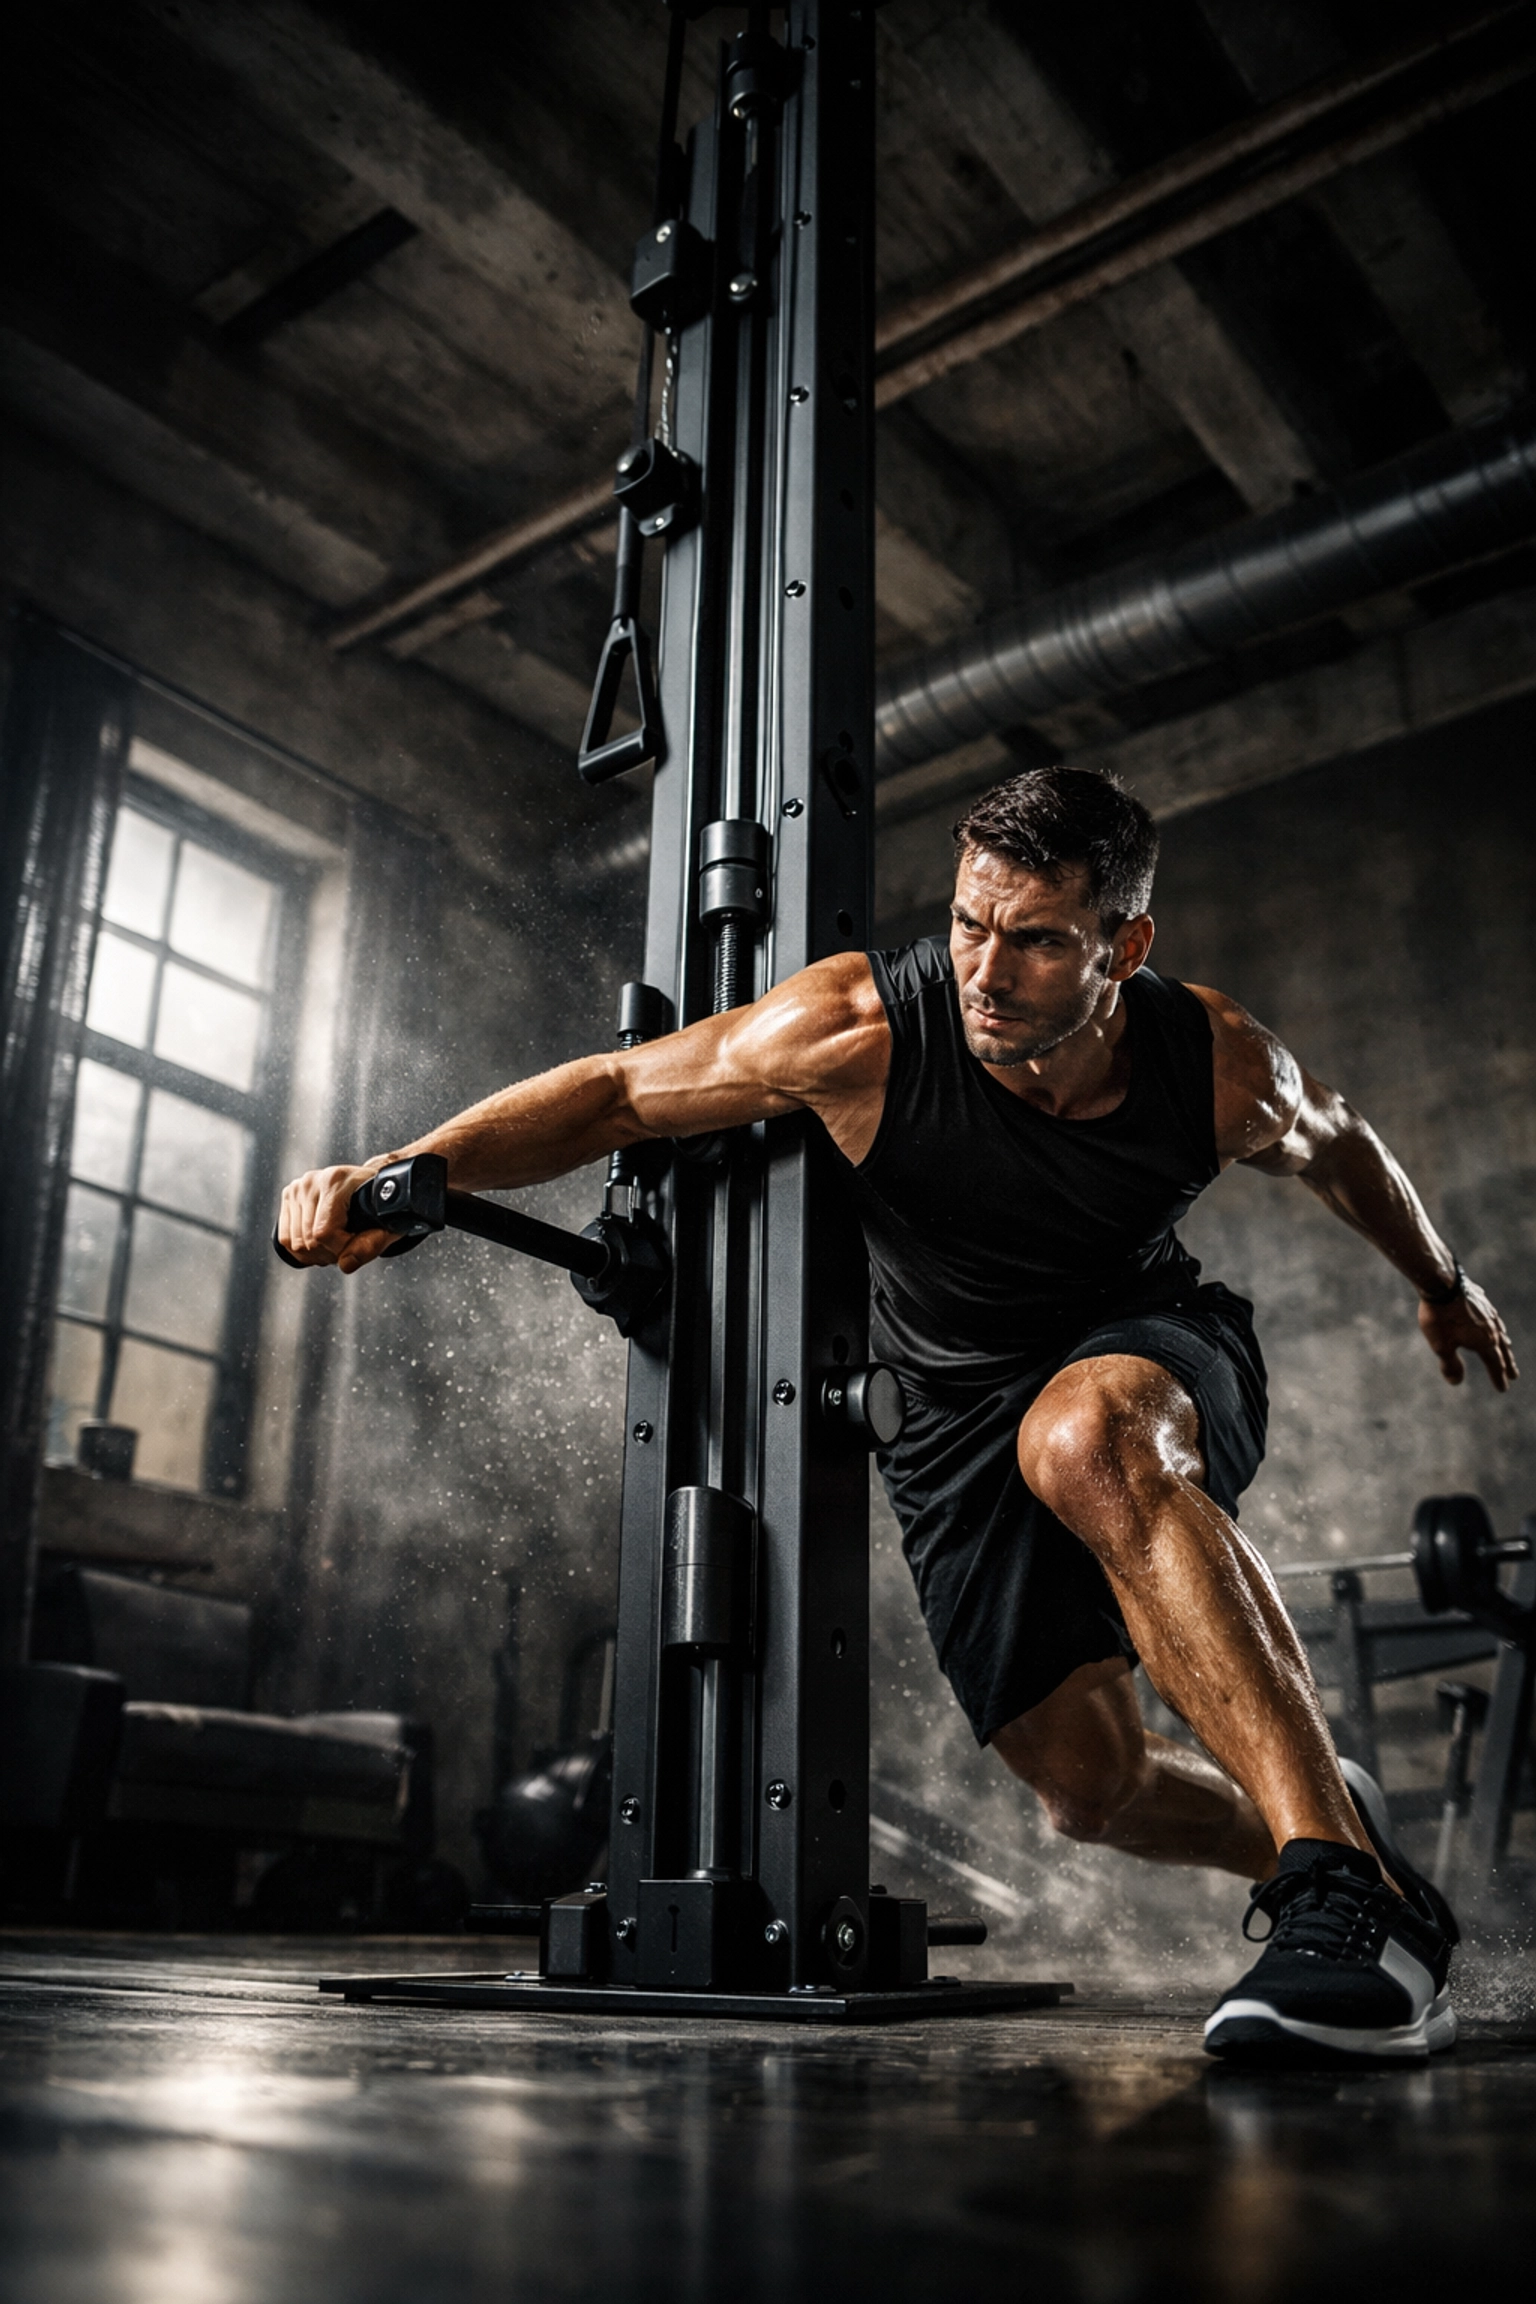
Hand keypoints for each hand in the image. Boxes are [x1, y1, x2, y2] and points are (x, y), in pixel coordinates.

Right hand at [277, 1161, 394, 1274]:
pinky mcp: (289, 1196)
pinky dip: (302, 1251)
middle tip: (347, 1247)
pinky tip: (320, 1245)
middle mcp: (311, 1181)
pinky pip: (285, 1238)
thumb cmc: (379, 1204)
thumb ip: (370, 1245)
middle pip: (308, 1240)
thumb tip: (345, 1264)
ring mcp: (297, 1188)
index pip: (324, 1231)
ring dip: (316, 1255)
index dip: (341, 1248)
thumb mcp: (385, 1224)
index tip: (356, 1243)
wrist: (370, 1184)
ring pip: (295, 1243)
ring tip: (335, 1245)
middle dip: (330, 1253)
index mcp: (336, 1181)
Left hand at [1418, 1277, 1518, 1392]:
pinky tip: (1493, 1322)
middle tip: (1514, 1374)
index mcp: (1485, 1342)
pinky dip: (1495, 1325)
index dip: (1498, 1377)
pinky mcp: (1480, 1300)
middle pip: (1502, 1350)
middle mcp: (1492, 1328)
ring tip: (1507, 1348)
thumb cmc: (1440, 1317)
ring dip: (1504, 1343)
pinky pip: (1492, 1317)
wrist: (1441, 1282)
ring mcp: (1488, 1312)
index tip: (1503, 1389)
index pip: (1495, 1364)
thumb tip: (1456, 1383)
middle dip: (1507, 1364)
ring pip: (1499, 1332)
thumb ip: (1450, 1365)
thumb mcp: (1441, 1346)